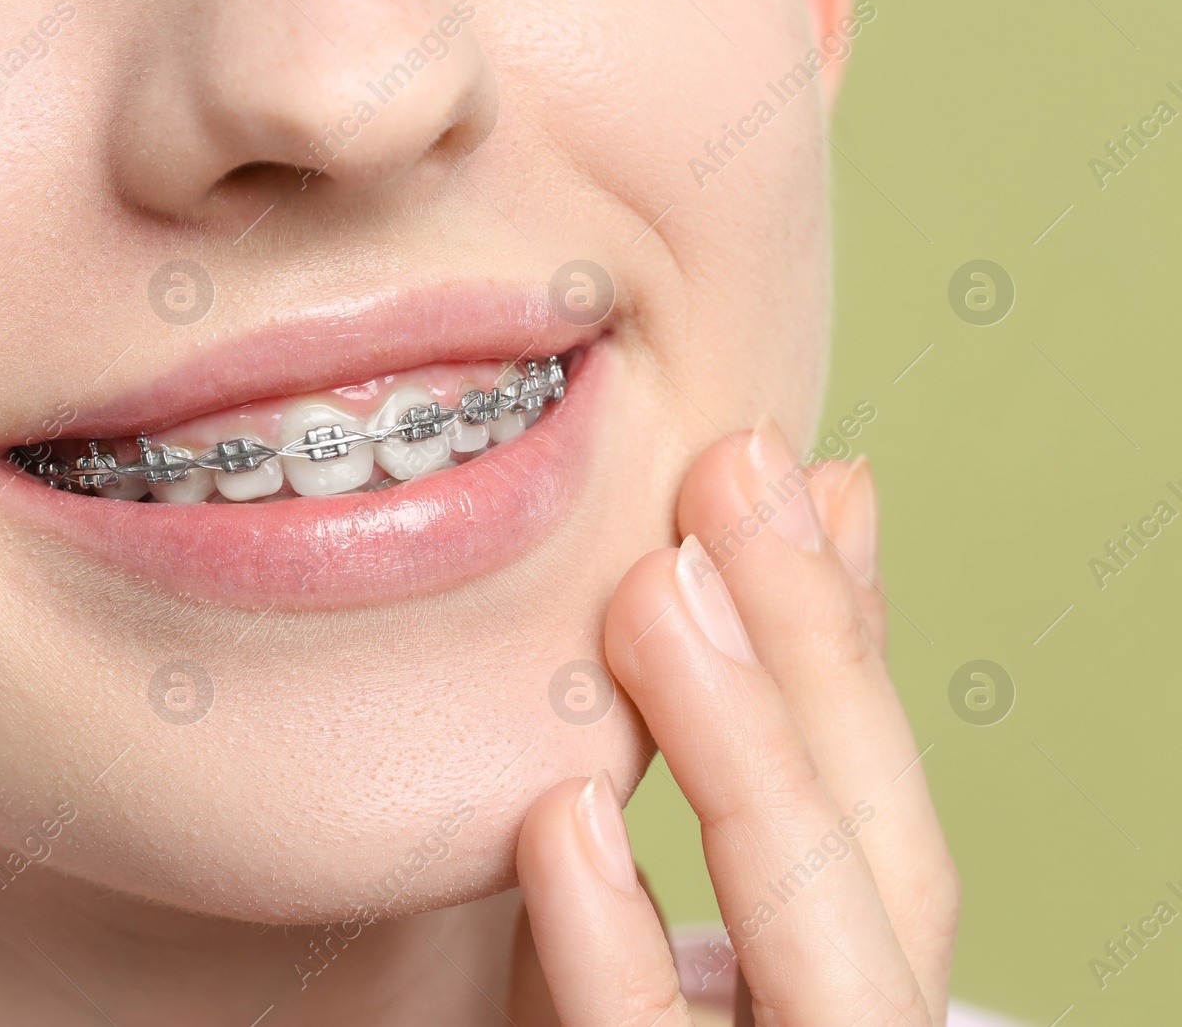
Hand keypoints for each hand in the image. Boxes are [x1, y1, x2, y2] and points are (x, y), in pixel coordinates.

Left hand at [513, 420, 959, 1025]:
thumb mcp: (628, 914)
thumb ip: (700, 771)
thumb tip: (768, 532)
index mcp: (821, 973)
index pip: (874, 807)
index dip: (837, 633)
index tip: (769, 465)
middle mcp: (821, 1026)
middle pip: (870, 855)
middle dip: (809, 652)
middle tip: (729, 472)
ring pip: (803, 938)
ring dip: (742, 753)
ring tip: (659, 590)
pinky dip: (611, 944)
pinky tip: (563, 815)